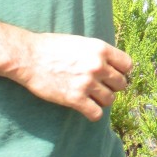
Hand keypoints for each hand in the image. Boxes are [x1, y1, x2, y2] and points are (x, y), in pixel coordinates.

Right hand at [15, 32, 132, 120]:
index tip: (113, 74)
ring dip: (102, 100)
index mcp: (100, 49)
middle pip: (121, 84)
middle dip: (112, 86)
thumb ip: (98, 53)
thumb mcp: (81, 42)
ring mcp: (87, 83)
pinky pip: (96, 114)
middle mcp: (97, 65)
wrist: (29, 56)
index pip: (127, 65)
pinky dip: (93, 113)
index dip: (121, 71)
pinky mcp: (75, 99)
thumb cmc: (52, 47)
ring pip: (110, 100)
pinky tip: (87, 109)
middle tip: (101, 87)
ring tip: (92, 97)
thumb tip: (111, 65)